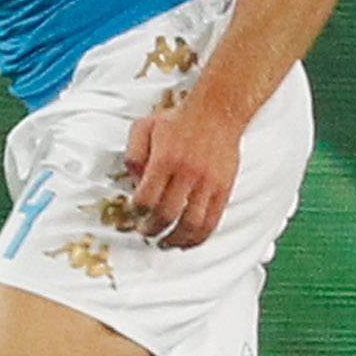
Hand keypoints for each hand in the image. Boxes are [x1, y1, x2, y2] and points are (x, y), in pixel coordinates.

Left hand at [122, 100, 244, 250]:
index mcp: (164, 160)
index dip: (136, 212)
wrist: (217, 112)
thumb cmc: (178, 120)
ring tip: (166, 243)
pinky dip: (199, 236)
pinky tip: (189, 241)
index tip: (133, 216)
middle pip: (166, 215)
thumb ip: (133, 153)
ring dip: (176, 239)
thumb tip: (132, 178)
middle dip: (151, 229)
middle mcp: (186, 173)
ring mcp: (207, 183)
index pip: (146, 198)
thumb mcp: (144, 127)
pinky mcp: (223, 188)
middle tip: (145, 233)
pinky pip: (212, 220)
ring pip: (191, 223)